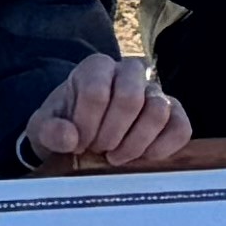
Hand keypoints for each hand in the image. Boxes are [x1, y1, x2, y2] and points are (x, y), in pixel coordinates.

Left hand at [18, 56, 190, 168]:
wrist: (84, 135)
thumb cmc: (65, 126)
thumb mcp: (44, 129)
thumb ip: (49, 131)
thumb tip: (69, 137)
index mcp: (96, 67)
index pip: (96, 91)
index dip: (86, 125)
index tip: (78, 143)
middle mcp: (129, 72)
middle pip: (130, 99)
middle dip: (111, 134)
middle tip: (98, 150)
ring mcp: (154, 91)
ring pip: (158, 111)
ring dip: (135, 143)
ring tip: (116, 157)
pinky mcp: (173, 113)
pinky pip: (181, 127)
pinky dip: (163, 148)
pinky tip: (143, 159)